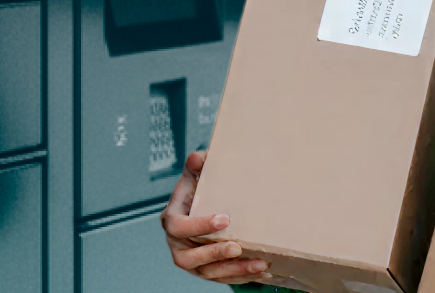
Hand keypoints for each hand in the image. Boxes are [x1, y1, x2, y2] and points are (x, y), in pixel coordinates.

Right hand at [161, 150, 274, 284]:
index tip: (225, 219)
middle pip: (190, 258)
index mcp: (172, 221)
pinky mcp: (205, 271)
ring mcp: (191, 262)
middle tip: (238, 247)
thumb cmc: (194, 197)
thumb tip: (199, 156)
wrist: (195, 214)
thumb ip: (195, 168)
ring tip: (260, 264)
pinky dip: (242, 276)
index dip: (199, 225)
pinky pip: (222, 279)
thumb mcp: (193, 180)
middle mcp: (178, 246)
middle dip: (215, 254)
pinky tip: (262, 273)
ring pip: (209, 273)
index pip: (179, 227)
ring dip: (235, 270)